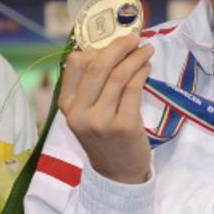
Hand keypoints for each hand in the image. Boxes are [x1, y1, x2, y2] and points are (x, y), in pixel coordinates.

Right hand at [58, 34, 153, 183]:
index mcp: (66, 106)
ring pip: (118, 76)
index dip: (96, 47)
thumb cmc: (104, 139)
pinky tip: (147, 68)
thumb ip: (90, 87)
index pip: (75, 64)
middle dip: (119, 47)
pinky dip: (141, 73)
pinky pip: (133, 89)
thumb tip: (109, 50)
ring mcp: (100, 121)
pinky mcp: (123, 126)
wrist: (117, 175)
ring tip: (146, 51)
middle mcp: (79, 113)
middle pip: (97, 66)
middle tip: (135, 38)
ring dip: (135, 58)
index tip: (114, 40)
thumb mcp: (86, 114)